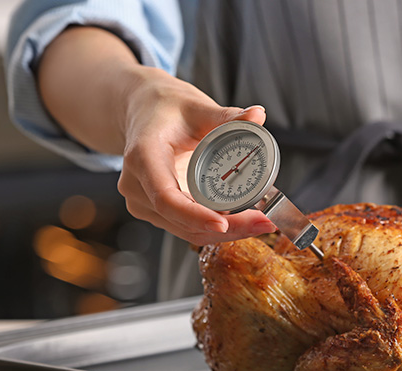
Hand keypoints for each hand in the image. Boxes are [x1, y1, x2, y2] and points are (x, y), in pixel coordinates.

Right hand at [38, 26, 275, 245]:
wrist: (143, 114)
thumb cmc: (166, 109)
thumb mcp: (196, 107)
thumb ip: (227, 115)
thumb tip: (258, 115)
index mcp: (143, 157)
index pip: (165, 197)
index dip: (194, 216)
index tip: (224, 224)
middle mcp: (136, 186)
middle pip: (182, 221)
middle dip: (226, 228)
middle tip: (265, 223)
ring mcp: (143, 203)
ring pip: (186, 231)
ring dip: (225, 233)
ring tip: (261, 224)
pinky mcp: (154, 212)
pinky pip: (185, 228)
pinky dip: (214, 229)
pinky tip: (242, 223)